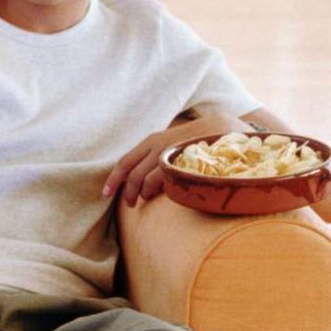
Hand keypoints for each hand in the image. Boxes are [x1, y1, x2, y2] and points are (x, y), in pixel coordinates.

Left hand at [104, 113, 248, 205]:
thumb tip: (140, 178)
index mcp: (151, 141)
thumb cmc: (195, 138)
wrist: (223, 126)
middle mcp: (157, 145)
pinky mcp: (183, 162)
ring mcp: (170, 153)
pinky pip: (165, 181)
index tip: (106, 193)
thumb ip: (156, 154)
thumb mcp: (171, 142)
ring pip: (145, 180)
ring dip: (142, 194)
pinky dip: (159, 190)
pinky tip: (163, 194)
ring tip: (146, 199)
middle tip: (129, 204)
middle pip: (132, 174)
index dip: (114, 179)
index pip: (125, 161)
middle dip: (127, 192)